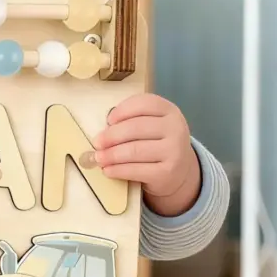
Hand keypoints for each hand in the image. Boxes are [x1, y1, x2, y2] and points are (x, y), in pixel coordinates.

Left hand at [91, 94, 200, 216]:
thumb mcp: (151, 124)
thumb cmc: (156, 141)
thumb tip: (103, 131)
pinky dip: (118, 170)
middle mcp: (175, 128)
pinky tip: (108, 170)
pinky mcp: (168, 172)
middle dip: (111, 136)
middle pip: (135, 128)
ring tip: (99, 158)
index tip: (108, 120)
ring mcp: (174, 151)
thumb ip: (132, 120)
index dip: (122, 110)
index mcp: (169, 110)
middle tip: (97, 143)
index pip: (143, 103)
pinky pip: (137, 170)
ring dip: (111, 155)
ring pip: (134, 150)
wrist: (179, 170)